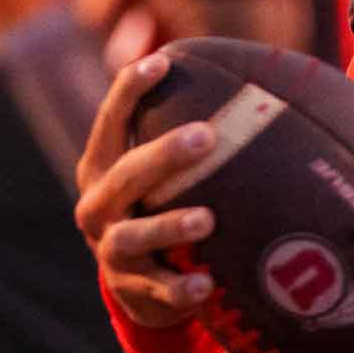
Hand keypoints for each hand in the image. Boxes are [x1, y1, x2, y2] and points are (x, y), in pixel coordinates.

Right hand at [74, 52, 219, 328]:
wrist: (143, 289)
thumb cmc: (160, 208)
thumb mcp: (160, 176)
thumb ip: (185, 141)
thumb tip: (255, 83)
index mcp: (103, 170)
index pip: (111, 123)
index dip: (129, 90)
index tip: (162, 61)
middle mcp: (98, 208)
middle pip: (126, 175)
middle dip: (164, 155)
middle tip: (206, 135)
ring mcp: (113, 252)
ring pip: (134, 236)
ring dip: (169, 226)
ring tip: (207, 219)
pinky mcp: (134, 292)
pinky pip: (158, 291)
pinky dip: (180, 289)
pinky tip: (205, 285)